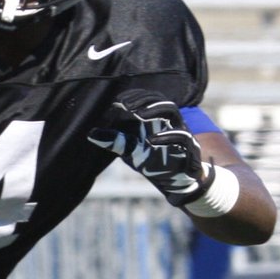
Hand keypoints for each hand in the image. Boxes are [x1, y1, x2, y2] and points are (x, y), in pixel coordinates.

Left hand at [88, 89, 214, 205]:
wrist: (177, 182)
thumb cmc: (154, 161)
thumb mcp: (131, 151)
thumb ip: (115, 141)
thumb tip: (91, 134)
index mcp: (156, 120)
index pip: (148, 99)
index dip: (135, 96)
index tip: (119, 101)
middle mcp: (169, 122)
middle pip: (160, 99)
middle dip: (144, 99)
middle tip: (126, 105)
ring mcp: (180, 132)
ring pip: (173, 111)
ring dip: (155, 109)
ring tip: (139, 114)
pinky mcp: (188, 147)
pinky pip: (181, 136)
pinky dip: (167, 137)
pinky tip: (151, 140)